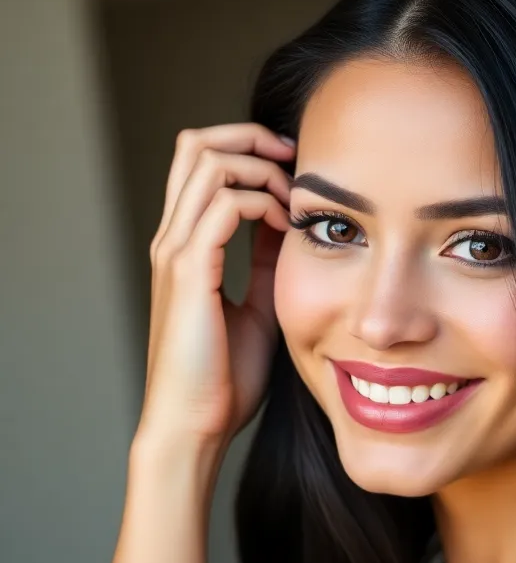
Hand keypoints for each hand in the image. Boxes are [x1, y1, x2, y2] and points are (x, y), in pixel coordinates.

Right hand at [136, 123, 295, 452]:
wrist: (195, 424)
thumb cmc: (224, 377)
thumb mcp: (259, 305)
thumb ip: (267, 264)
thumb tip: (292, 229)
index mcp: (185, 245)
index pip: (201, 163)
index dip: (248, 149)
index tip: (294, 169)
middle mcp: (173, 239)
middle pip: (196, 144)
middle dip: (252, 138)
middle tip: (296, 160)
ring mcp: (176, 252)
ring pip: (208, 162)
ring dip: (261, 167)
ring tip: (294, 197)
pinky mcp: (189, 272)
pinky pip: (225, 206)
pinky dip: (264, 203)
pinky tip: (290, 228)